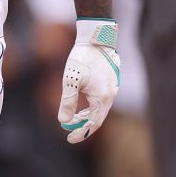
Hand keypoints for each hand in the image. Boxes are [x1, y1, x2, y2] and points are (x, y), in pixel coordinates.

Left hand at [57, 18, 120, 142]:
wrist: (96, 37)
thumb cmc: (83, 57)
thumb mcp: (71, 80)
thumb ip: (68, 102)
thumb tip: (63, 121)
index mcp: (103, 98)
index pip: (93, 124)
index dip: (81, 133)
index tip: (69, 139)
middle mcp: (111, 95)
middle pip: (97, 119)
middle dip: (83, 128)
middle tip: (69, 132)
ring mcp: (112, 89)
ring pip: (99, 111)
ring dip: (86, 117)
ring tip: (72, 120)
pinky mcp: (110, 83)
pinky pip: (101, 102)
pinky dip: (91, 108)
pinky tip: (80, 106)